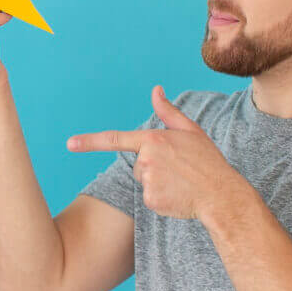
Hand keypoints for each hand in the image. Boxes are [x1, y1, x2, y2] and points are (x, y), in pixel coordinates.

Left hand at [67, 85, 248, 220]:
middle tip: (179, 170)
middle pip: (137, 164)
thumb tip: (155, 90)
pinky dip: (161, 198)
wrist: (222, 195)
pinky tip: (178, 195)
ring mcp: (148, 181)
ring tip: (181, 182)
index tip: (69, 144)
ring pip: (143, 181)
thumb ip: (168, 112)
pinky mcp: (151, 200)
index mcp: (153, 140)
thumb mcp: (190, 131)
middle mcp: (147, 159)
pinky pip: (148, 198)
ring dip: (158, 182)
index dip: (90, 141)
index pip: (115, 139)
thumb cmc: (208, 161)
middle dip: (154, 167)